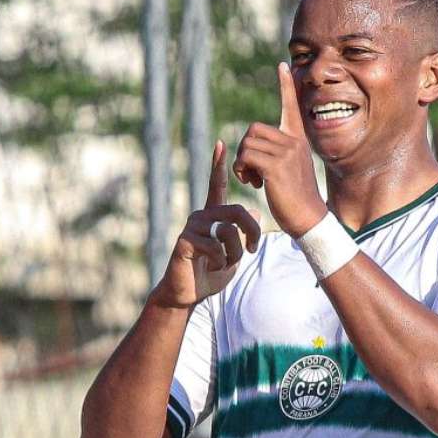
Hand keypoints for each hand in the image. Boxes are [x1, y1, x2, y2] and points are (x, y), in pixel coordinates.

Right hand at [153, 141, 260, 308]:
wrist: (187, 293)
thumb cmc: (210, 274)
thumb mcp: (233, 254)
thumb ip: (242, 234)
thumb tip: (253, 210)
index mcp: (212, 216)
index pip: (216, 186)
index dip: (218, 166)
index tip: (220, 143)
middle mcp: (201, 216)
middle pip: (237, 211)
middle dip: (252, 232)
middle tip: (252, 250)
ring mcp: (192, 227)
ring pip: (228, 232)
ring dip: (234, 253)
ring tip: (225, 264)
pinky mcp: (185, 241)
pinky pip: (215, 246)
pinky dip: (220, 261)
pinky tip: (211, 267)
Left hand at [233, 64, 325, 238]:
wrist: (309, 219)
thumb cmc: (297, 199)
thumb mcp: (291, 169)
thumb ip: (279, 153)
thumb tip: (257, 145)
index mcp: (298, 140)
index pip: (292, 106)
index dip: (286, 85)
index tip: (283, 65)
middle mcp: (293, 141)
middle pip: (253, 130)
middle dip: (245, 151)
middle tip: (252, 172)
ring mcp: (286, 152)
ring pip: (247, 143)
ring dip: (242, 163)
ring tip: (253, 179)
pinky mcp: (276, 165)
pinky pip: (246, 157)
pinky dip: (242, 170)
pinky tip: (253, 183)